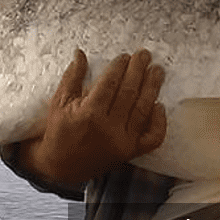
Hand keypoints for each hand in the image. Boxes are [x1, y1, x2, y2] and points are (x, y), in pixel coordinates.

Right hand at [21, 48, 166, 185]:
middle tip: (145, 54)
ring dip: (152, 88)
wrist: (61, 167)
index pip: (110, 84)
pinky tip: (160, 105)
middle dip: (138, 71)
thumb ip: (72, 77)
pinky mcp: (131, 152)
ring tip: (158, 71)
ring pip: (143, 110)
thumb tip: (80, 52)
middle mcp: (108, 128)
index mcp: (89, 113)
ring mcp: (122, 141)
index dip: (119, 67)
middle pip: (129, 93)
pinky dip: (159, 122)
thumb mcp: (59, 103)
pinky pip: (152, 137)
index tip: (125, 56)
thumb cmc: (59, 131)